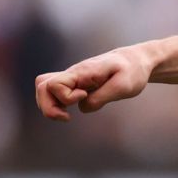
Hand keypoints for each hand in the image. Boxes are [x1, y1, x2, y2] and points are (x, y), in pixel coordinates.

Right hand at [34, 47, 151, 120]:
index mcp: (83, 72)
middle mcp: (73, 73)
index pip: (55, 84)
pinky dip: (55, 103)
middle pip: (42, 86)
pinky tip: (68, 111)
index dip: (65, 97)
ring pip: (43, 89)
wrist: (135, 61)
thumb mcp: (124, 86)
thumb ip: (101, 97)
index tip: (84, 97)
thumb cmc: (132, 72)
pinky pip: (53, 91)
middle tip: (67, 116)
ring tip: (67, 116)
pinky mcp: (74, 84)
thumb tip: (82, 107)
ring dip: (49, 106)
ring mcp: (72, 78)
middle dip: (48, 107)